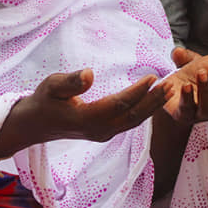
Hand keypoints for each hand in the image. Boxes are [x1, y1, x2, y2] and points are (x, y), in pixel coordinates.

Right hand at [0, 69, 169, 153]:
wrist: (35, 124)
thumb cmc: (43, 101)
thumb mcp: (51, 86)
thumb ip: (70, 82)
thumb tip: (89, 74)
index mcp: (87, 119)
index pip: (119, 105)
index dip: (137, 91)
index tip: (153, 77)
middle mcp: (99, 130)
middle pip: (133, 117)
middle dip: (153, 101)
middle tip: (172, 84)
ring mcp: (103, 134)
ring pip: (133, 121)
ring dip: (152, 106)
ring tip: (169, 90)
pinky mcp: (105, 132)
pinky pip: (129, 122)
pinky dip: (144, 111)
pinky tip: (154, 98)